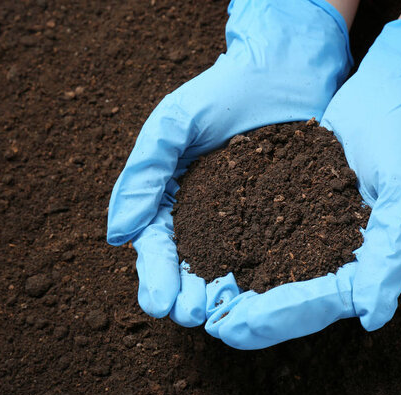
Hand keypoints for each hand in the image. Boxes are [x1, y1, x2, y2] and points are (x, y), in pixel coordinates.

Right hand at [107, 0, 351, 326]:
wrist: (282, 72)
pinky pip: (272, 251)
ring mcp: (245, 220)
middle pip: (191, 265)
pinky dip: (265, 275)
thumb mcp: (173, 123)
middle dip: (188, 294)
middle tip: (192, 315)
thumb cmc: (222, 92)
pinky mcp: (283, 217)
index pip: (156, 245)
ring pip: (229, 266)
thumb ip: (144, 173)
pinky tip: (264, 295)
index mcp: (170, 197)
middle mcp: (205, 216)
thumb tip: (117, 235)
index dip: (156, 276)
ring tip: (222, 314)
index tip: (158, 303)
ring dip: (223, 294)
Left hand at [207, 12, 400, 348]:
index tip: (236, 324)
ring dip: (243, 293)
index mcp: (371, 260)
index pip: (322, 301)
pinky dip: (242, 255)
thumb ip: (393, 253)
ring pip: (278, 278)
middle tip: (214, 325)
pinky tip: (211, 259)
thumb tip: (373, 317)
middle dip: (255, 316)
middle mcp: (343, 255)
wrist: (391, 94)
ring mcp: (320, 235)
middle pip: (295, 300)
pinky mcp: (301, 211)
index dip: (280, 317)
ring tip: (205, 301)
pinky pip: (270, 241)